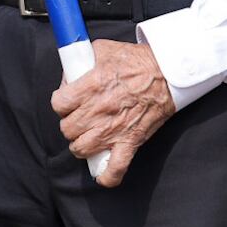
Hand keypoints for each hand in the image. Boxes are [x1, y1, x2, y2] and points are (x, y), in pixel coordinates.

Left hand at [51, 39, 175, 187]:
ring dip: (81, 144)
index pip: (59, 104)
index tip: (66, 101)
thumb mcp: (104, 49)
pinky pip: (115, 169)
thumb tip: (69, 74)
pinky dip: (107, 176)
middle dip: (70, 123)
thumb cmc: (137, 61)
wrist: (167, 73)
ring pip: (81, 149)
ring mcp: (114, 129)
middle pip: (67, 128)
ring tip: (86, 137)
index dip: (60, 103)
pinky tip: (102, 173)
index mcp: (92, 85)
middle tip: (78, 117)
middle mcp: (99, 110)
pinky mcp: (130, 141)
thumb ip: (82, 60)